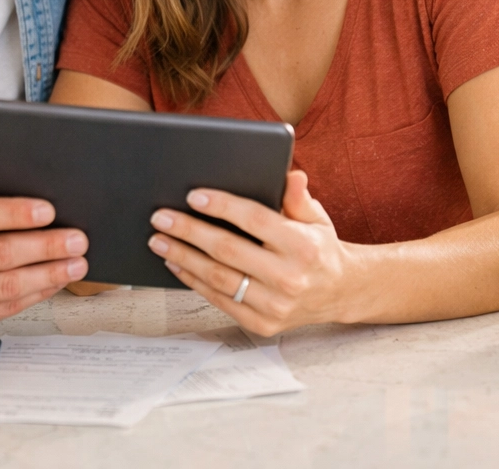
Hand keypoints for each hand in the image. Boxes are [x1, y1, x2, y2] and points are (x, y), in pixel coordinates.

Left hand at [147, 170, 348, 335]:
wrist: (339, 292)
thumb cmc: (319, 248)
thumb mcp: (316, 217)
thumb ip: (299, 197)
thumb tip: (291, 175)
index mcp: (302, 245)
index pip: (254, 220)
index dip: (221, 206)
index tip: (193, 196)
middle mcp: (288, 278)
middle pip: (228, 250)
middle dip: (189, 231)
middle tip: (161, 217)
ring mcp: (274, 305)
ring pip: (219, 278)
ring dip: (183, 257)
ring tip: (159, 240)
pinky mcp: (262, 324)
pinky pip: (220, 300)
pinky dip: (194, 281)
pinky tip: (176, 264)